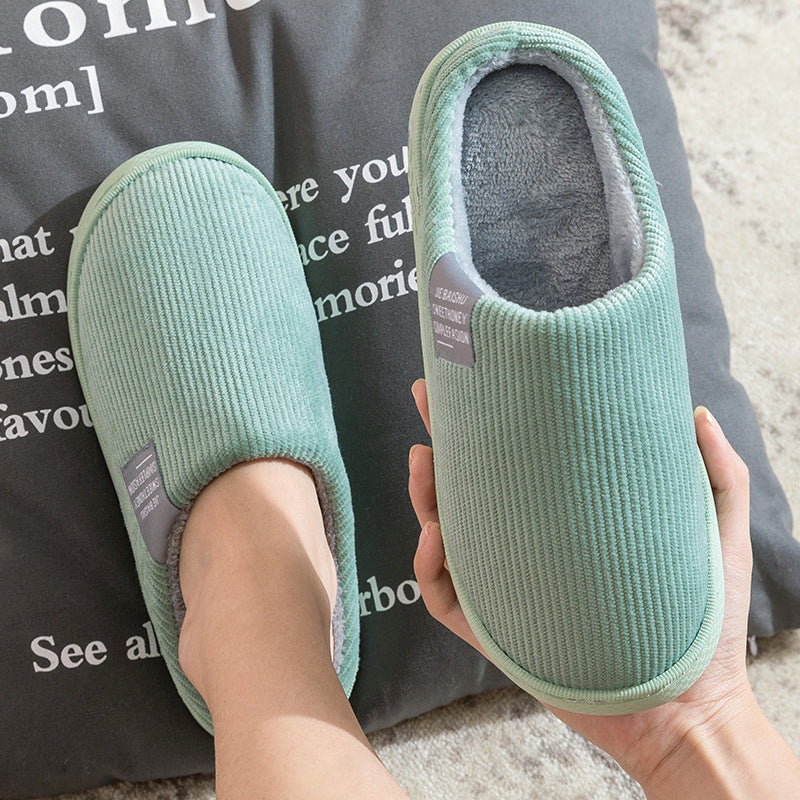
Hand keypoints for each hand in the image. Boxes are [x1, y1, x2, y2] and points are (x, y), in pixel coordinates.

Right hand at [408, 378, 758, 789]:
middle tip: (428, 404)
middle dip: (439, 447)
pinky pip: (446, 600)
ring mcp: (509, 589)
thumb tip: (697, 411)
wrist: (692, 709)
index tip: (465, 379)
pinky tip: (437, 538)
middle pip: (467, 492)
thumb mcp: (720, 537)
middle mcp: (529, 550)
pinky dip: (430, 568)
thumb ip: (720, 474)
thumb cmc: (706, 626)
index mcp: (564, 523)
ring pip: (445, 536)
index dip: (486, 424)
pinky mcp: (497, 632)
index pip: (515, 466)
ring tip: (425, 463)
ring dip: (424, 498)